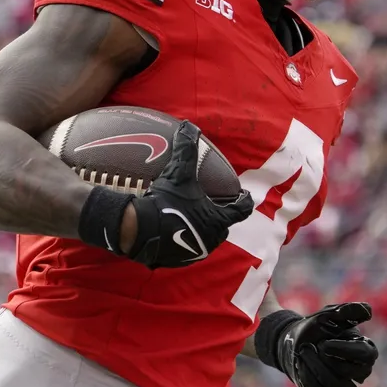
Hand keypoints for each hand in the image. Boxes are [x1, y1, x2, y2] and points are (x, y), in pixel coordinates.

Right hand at [127, 121, 253, 268]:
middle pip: (223, 226)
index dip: (244, 201)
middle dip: (221, 216)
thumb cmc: (167, 202)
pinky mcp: (178, 260)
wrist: (142, 231)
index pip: (241, 210)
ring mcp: (195, 252)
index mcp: (218, 219)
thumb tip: (189, 126)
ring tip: (193, 217)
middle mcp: (212, 238)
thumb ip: (186, 149)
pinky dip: (184, 238)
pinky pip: (186, 249)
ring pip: (206, 239)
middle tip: (214, 204)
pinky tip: (173, 230)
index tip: (244, 195)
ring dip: (202, 228)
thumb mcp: (178, 174)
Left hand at [274, 302, 378, 386]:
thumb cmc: (315, 328)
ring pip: (333, 385)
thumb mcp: (328, 315)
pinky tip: (302, 365)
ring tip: (304, 352)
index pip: (366, 355)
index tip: (324, 342)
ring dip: (313, 366)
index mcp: (365, 350)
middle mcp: (360, 372)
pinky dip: (306, 377)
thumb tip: (368, 310)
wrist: (293, 342)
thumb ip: (347, 312)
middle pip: (349, 372)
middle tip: (313, 346)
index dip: (344, 350)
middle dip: (324, 358)